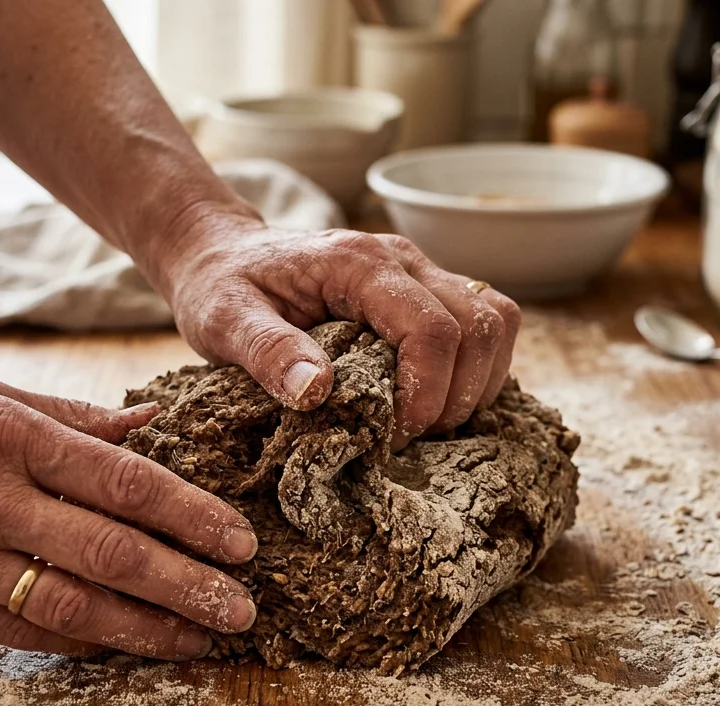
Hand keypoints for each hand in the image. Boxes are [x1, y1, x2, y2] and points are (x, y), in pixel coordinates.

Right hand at [0, 360, 259, 659]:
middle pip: (112, 553)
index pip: (126, 485)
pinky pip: (22, 630)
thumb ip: (76, 417)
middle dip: (188, 587)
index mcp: (12, 435)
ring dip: (146, 630)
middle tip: (241, 611)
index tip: (241, 546)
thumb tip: (153, 426)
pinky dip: (81, 640)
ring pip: (73, 605)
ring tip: (199, 643)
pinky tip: (126, 646)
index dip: (193, 518)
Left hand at [162, 215, 521, 449]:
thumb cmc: (222, 286)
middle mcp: (403, 260)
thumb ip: (267, 349)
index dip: (426, 394)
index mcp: (359, 264)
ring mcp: (421, 272)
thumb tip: (315, 391)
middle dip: (459, 396)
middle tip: (408, 437)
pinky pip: (484, 325)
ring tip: (424, 423)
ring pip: (496, 321)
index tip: (390, 437)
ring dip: (477, 383)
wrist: (223, 253)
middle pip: (482, 325)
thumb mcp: (224, 320)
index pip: (433, 329)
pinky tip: (433, 402)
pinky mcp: (426, 291)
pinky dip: (476, 371)